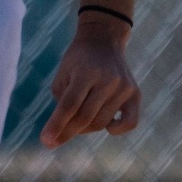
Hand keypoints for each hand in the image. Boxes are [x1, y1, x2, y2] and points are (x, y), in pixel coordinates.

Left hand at [40, 13, 141, 147]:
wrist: (104, 40)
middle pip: (85, 117)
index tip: (45, 141)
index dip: (56, 125)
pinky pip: (130, 123)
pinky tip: (107, 125)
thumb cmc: (78, 60)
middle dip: (67, 132)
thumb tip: (62, 133)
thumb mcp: (63, 75)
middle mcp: (108, 80)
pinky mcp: (135, 93)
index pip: (69, 105)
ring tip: (76, 121)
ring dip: (85, 128)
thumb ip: (62, 103)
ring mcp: (124, 87)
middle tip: (54, 140)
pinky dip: (117, 130)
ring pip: (102, 122)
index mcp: (86, 72)